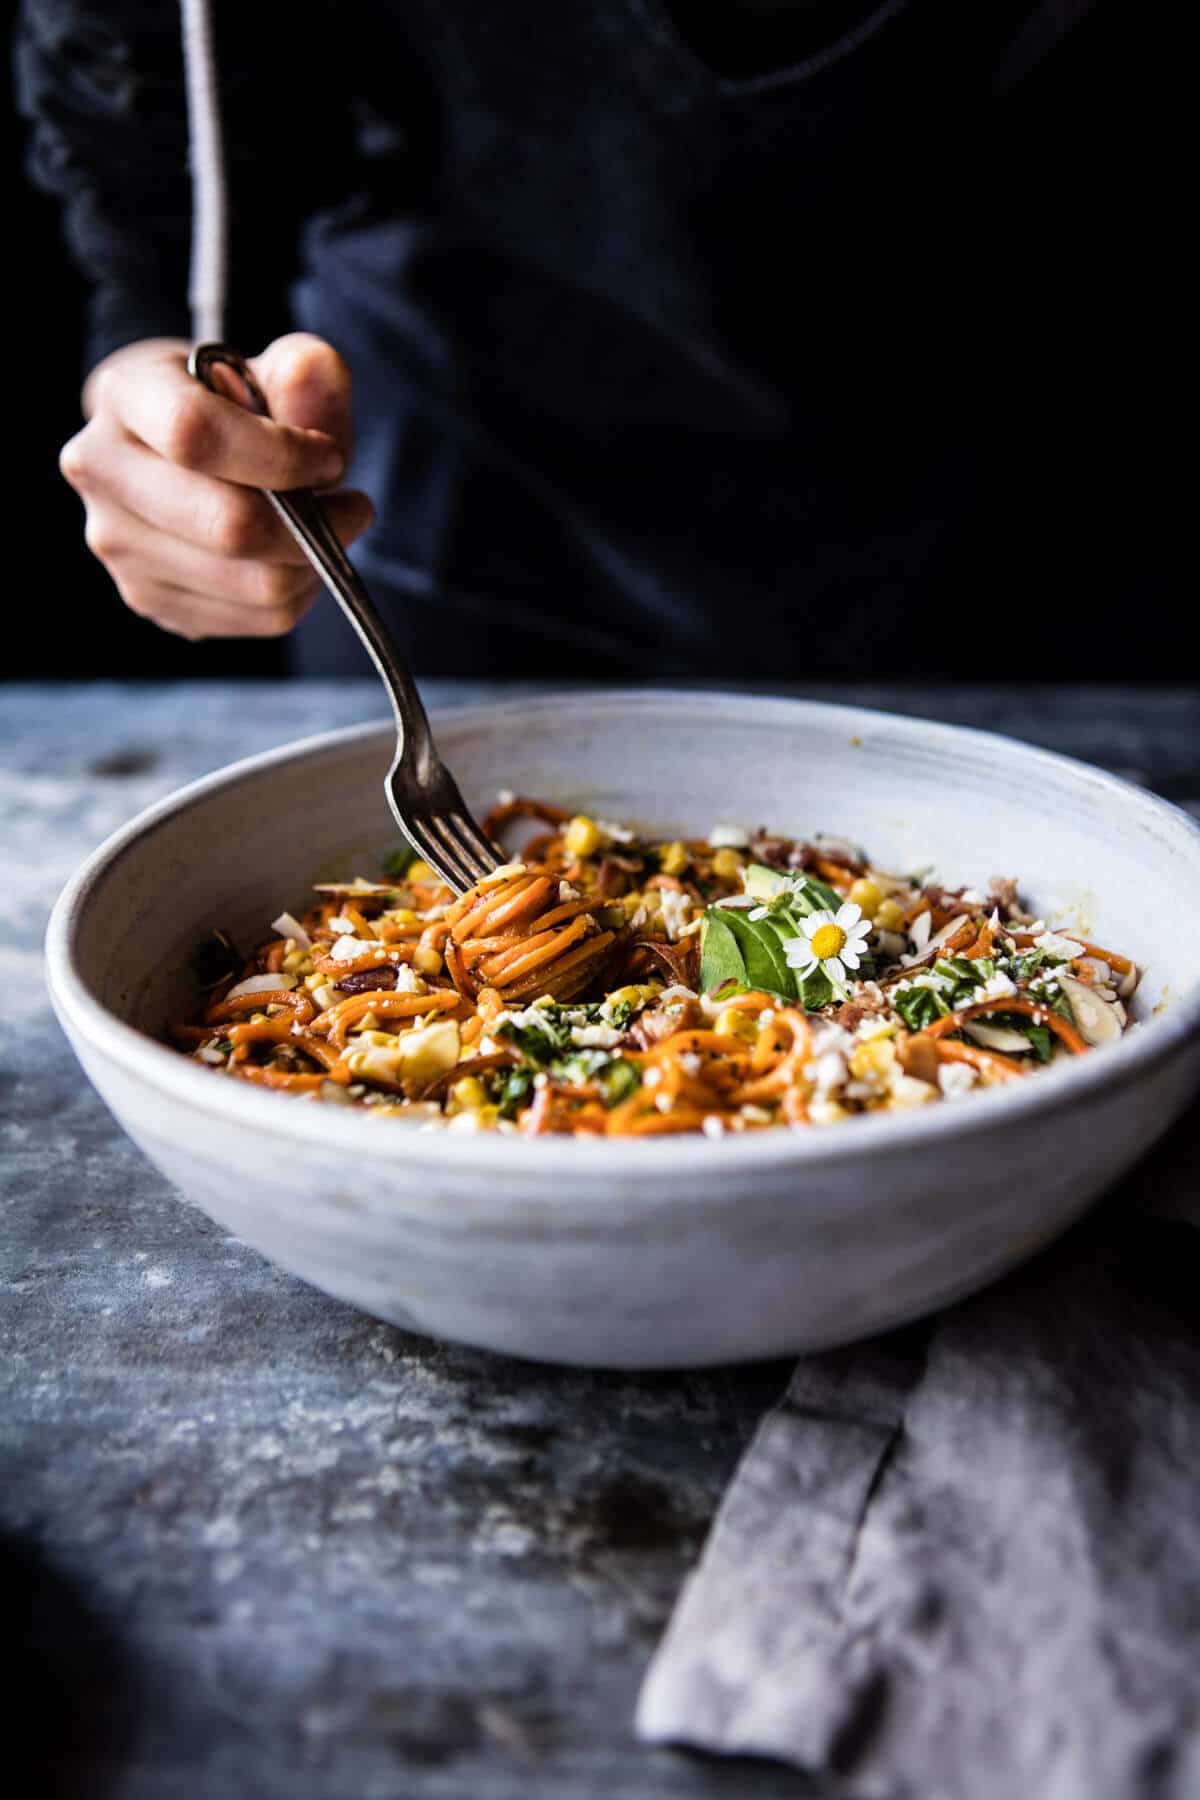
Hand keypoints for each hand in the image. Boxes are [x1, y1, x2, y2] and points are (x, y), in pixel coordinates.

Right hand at [60, 334, 375, 639]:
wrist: (176, 449)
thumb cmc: (234, 407)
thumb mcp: (272, 371)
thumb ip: (304, 371)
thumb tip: (309, 373)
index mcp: (125, 396)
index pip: (194, 434)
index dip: (281, 455)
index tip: (331, 459)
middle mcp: (103, 473)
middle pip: (227, 528)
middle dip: (314, 525)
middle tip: (351, 507)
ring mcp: (118, 545)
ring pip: (253, 586)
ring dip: (313, 565)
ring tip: (323, 530)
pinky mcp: (148, 597)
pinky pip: (258, 620)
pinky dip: (298, 595)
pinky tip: (292, 559)